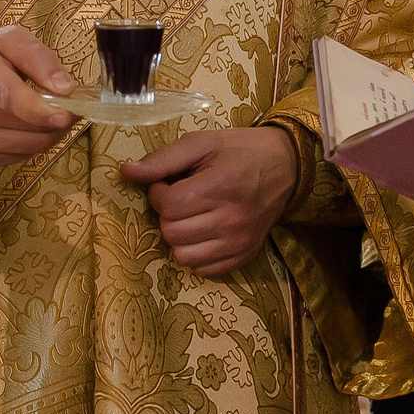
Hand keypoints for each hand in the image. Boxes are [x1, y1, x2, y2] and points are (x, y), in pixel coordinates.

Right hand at [0, 27, 75, 167]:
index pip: (8, 97)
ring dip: (52, 134)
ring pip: (28, 146)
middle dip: (58, 120)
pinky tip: (33, 126)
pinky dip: (36, 144)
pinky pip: (21, 157)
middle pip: (24, 125)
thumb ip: (39, 58)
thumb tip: (66, 88)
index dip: (40, 110)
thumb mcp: (8, 38)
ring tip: (55, 115)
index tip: (67, 114)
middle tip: (70, 106)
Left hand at [120, 127, 298, 277]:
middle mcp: (231, 219)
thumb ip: (163, 159)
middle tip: (181, 198)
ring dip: (179, 236)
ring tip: (192, 216)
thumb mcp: (201, 144)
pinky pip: (203, 269)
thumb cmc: (239, 151)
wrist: (286, 167)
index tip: (169, 183)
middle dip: (168, 214)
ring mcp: (239, 242)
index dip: (158, 193)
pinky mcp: (245, 255)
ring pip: (183, 256)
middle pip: (172, 232)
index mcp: (220, 187)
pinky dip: (197, 253)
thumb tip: (126, 172)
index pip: (168, 206)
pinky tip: (205, 232)